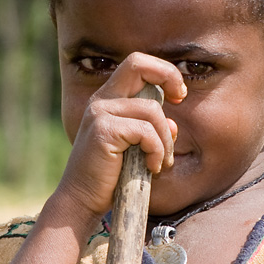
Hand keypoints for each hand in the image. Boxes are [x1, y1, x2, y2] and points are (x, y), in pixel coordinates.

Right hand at [54, 52, 187, 221]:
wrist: (83, 200)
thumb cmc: (111, 176)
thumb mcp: (137, 149)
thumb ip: (154, 132)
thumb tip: (173, 125)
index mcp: (109, 99)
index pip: (137, 64)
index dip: (163, 72)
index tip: (177, 95)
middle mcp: (102, 100)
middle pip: (137, 63)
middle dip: (168, 76)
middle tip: (180, 98)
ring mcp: (100, 113)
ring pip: (152, 110)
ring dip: (165, 139)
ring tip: (160, 162)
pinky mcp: (103, 130)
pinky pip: (146, 131)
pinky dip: (157, 150)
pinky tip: (152, 167)